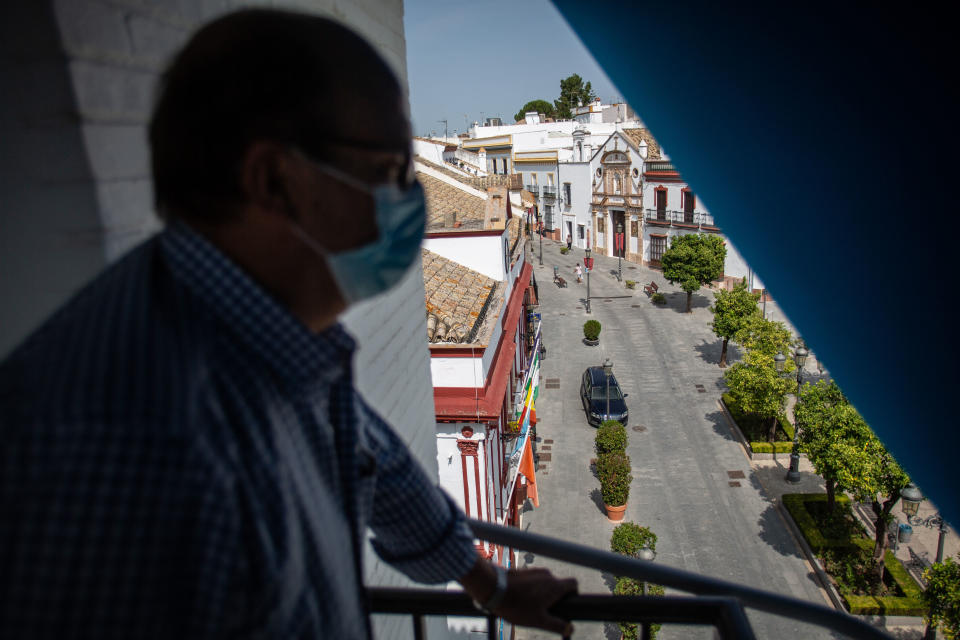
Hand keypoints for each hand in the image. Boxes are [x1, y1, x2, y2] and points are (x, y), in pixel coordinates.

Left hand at [461, 559, 576, 635]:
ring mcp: (534, 571)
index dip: (574, 594)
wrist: (493, 588)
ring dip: (541, 593)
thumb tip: (570, 629)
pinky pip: (532, 580)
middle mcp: (547, 575)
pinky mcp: (523, 571)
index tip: (567, 604)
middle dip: (554, 598)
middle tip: (544, 611)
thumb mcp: (539, 621)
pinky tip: (520, 599)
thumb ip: (557, 625)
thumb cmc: (517, 606)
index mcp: (555, 586)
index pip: (574, 584)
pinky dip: (530, 589)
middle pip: (558, 585)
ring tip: (528, 607)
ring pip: (544, 583)